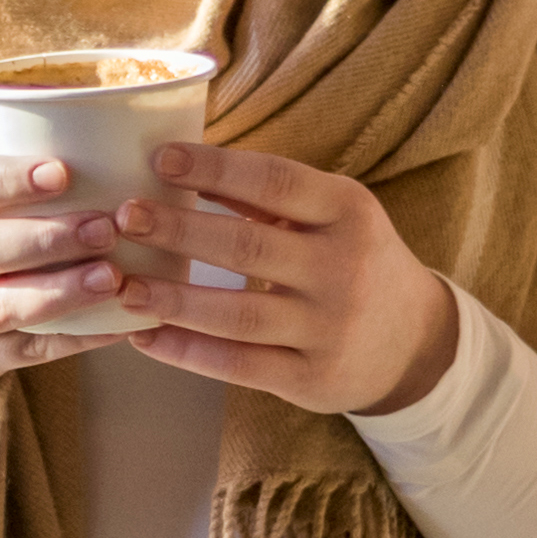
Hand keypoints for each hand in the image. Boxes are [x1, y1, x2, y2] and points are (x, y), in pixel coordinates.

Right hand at [0, 138, 133, 412]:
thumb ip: (8, 176)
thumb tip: (103, 134)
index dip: (9, 179)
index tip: (63, 172)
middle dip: (46, 239)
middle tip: (105, 229)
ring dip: (60, 292)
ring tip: (111, 277)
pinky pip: (26, 351)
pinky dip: (76, 337)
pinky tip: (118, 322)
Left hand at [113, 137, 459, 416]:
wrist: (414, 341)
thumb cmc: (353, 260)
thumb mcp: (332, 216)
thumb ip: (267, 195)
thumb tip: (180, 163)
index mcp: (348, 211)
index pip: (274, 181)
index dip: (214, 169)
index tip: (158, 157)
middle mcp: (342, 268)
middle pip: (247, 247)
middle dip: (179, 231)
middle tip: (123, 217)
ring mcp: (328, 329)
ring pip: (237, 315)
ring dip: (172, 300)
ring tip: (122, 286)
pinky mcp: (312, 379)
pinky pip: (238, 366)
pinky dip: (186, 353)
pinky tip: (145, 337)